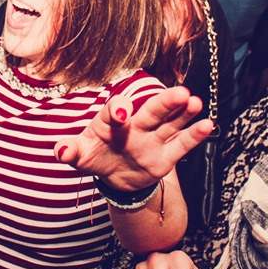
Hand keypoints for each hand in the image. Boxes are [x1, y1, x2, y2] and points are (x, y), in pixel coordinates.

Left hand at [54, 86, 211, 190]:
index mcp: (111, 121)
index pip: (116, 111)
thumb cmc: (94, 156)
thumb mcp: (80, 156)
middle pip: (152, 111)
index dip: (119, 109)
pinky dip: (194, 135)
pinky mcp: (166, 155)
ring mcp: (153, 138)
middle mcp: (136, 125)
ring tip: (195, 102)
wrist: (114, 176)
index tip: (123, 113)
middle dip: (164, 102)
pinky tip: (207, 124)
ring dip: (183, 113)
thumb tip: (60, 150)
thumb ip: (70, 151)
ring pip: (170, 123)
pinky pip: (181, 144)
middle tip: (180, 92)